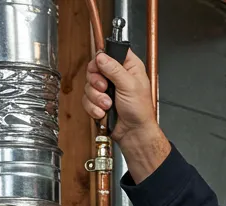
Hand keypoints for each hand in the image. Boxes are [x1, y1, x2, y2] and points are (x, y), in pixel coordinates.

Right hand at [83, 51, 170, 181]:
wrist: (132, 133)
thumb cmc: (139, 111)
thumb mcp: (130, 85)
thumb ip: (114, 69)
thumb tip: (101, 57)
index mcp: (128, 67)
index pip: (110, 52)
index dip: (102, 59)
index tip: (101, 67)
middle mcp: (116, 76)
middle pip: (94, 68)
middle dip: (96, 81)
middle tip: (104, 88)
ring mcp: (106, 89)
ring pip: (88, 85)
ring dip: (96, 98)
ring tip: (108, 105)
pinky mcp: (98, 101)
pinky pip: (86, 99)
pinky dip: (93, 107)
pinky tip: (103, 112)